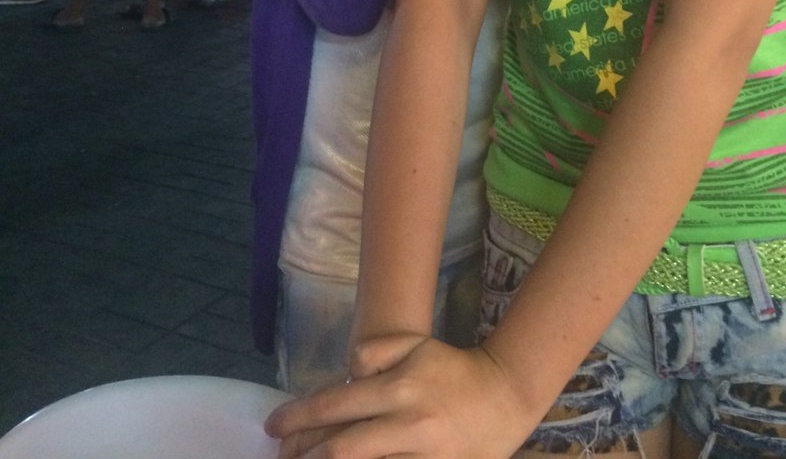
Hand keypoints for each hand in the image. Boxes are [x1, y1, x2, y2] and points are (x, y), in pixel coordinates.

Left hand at [265, 337, 535, 458]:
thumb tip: (345, 373)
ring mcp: (419, 454)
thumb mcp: (416, 345)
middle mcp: (405, 423)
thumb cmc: (452, 370)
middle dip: (304, 453)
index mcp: (399, 387)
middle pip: (341, 447)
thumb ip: (375, 352)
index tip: (273, 426)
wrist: (503, 398)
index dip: (298, 418)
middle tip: (282, 454)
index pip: (336, 405)